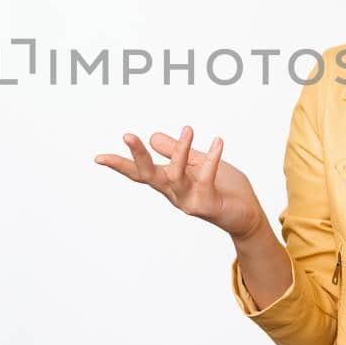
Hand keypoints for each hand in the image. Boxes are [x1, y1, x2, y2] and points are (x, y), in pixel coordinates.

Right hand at [93, 126, 265, 240]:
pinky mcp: (208, 204)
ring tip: (188, 128)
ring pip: (176, 176)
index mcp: (169, 182)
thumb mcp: (198, 163)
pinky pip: (206, 178)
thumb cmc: (224, 188)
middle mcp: (174, 193)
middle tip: (127, 135)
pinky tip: (218, 142)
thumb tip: (153, 137)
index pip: (140, 173)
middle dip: (137, 156)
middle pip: (149, 176)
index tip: (98, 158)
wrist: (247, 215)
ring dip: (180, 152)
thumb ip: (178, 152)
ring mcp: (189, 200)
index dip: (120, 165)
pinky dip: (212, 159)